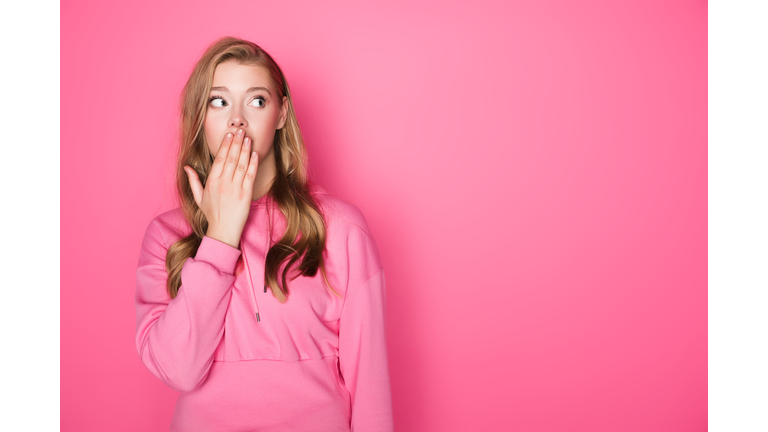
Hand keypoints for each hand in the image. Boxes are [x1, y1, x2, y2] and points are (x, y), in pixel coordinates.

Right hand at [184, 128, 257, 247]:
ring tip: (248, 138)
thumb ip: (193, 181)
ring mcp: (235, 189)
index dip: (225, 146)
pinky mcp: (246, 195)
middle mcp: (223, 183)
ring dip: (245, 150)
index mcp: (211, 182)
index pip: (219, 159)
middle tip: (240, 131)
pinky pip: (250, 176)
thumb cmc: (212, 214)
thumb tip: (187, 167)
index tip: (229, 135)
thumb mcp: (198, 197)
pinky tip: (254, 154)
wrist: (223, 231)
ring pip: (240, 165)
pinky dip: (252, 164)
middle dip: (236, 143)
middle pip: (230, 159)